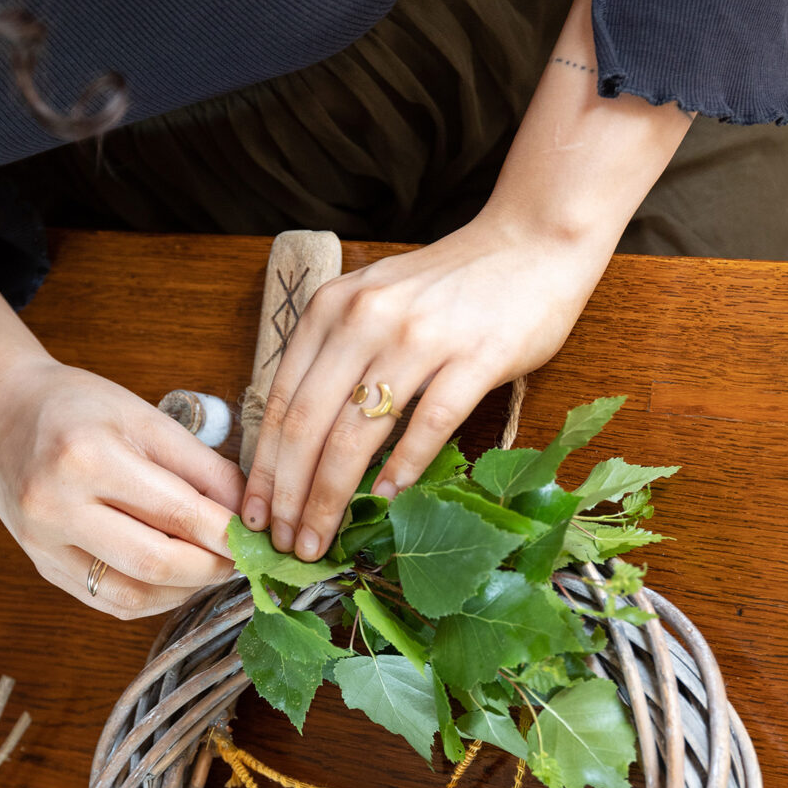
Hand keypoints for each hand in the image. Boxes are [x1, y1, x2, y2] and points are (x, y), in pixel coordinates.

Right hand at [0, 356, 244, 617]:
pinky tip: (176, 579)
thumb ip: (202, 469)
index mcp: (86, 457)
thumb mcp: (145, 417)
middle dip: (212, 568)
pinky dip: (154, 598)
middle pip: (155, 563)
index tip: (261, 541)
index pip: (177, 514)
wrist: (2, 413)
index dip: (229, 536)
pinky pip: (109, 602)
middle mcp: (56, 505)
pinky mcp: (42, 565)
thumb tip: (249, 517)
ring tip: (212, 568)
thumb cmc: (78, 407)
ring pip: (132, 594)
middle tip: (243, 559)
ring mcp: (43, 543)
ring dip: (185, 590)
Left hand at [240, 209, 609, 561]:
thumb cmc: (450, 286)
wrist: (532, 244)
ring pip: (357, 434)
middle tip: (286, 544)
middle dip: (290, 496)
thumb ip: (336, 358)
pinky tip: (384, 503)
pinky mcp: (476, 356)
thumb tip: (301, 445)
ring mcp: (421, 337)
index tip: (255, 514)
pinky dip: (401, 469)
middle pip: (309, 426)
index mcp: (332, 308)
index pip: (282, 403)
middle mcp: (366, 318)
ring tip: (322, 540)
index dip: (265, 468)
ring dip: (332, 498)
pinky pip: (428, 424)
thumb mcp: (373, 304)